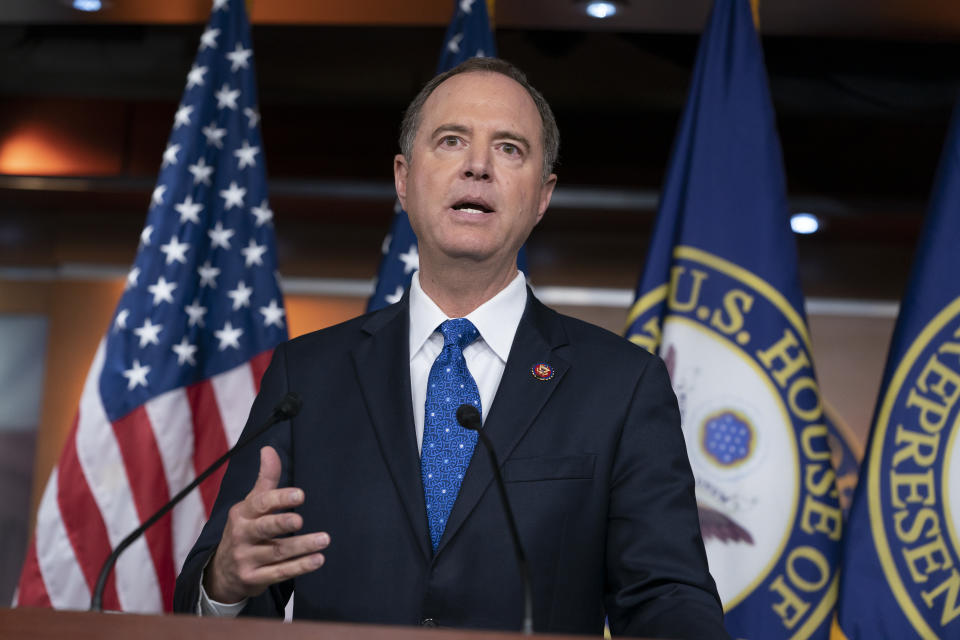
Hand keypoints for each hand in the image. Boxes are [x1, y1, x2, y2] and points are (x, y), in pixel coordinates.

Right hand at [204, 446, 329, 603]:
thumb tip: (268, 449)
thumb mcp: (250, 505)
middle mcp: (242, 535)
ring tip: (324, 539)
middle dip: (282, 523)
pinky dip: (299, 567)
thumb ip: (265, 480)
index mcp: (242, 514)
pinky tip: (318, 560)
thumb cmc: (244, 530)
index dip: (280, 499)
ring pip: (277, 552)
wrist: (222, 572)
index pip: (260, 503)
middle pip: (264, 528)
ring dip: (302, 546)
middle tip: (301, 519)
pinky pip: (279, 573)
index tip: (300, 494)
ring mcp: (246, 558)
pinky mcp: (254, 579)